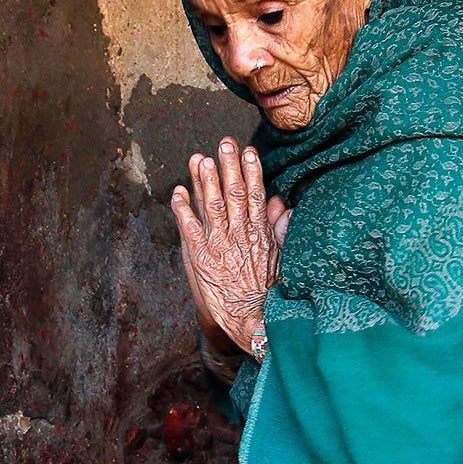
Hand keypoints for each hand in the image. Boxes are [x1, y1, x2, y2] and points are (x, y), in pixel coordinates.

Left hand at [172, 138, 288, 358]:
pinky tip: (177, 192)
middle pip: (234, 193)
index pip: (256, 195)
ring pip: (212, 206)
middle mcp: (239, 234)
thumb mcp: (284, 258)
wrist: (255, 320)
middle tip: (224, 143)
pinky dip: (183, 209)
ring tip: (200, 158)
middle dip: (228, 167)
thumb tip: (282, 204)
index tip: (248, 151)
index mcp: (260, 233)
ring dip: (205, 181)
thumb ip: (281, 229)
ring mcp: (219, 245)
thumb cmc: (273, 293)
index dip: (252, 171)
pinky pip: (190, 229)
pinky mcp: (202, 258)